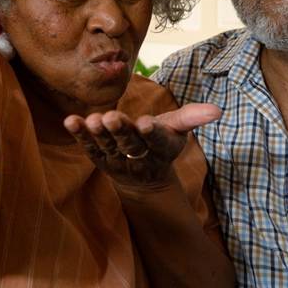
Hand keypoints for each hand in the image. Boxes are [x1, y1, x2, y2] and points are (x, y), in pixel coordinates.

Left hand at [64, 103, 220, 187]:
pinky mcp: (99, 158)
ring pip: (108, 147)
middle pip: (130, 143)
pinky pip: (88, 147)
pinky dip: (79, 136)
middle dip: (121, 131)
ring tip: (93, 120)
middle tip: (112, 117)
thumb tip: (217, 110)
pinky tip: (70, 121)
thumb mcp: (178, 130)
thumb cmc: (160, 143)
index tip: (147, 123)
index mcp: (161, 147)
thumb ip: (192, 118)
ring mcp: (117, 159)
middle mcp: (139, 155)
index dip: (153, 133)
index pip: (158, 141)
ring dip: (99, 134)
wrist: (142, 176)